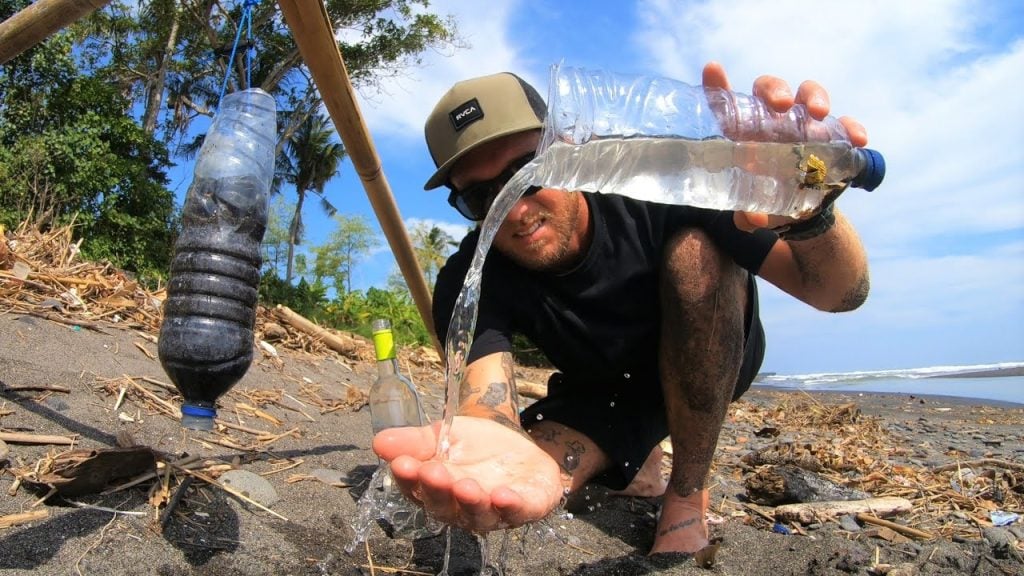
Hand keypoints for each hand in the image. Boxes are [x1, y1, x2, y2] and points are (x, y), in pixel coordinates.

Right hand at [372, 416, 563, 532]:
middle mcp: (461, 508)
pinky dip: (510, 506)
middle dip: (439, 490)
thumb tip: (379, 442)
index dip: (409, 479)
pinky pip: (517, 512)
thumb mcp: (443, 435)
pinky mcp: (525, 507)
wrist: (516, 443)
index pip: (416, 490)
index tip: (402, 464)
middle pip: (445, 506)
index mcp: (435, 491)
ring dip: (472, 502)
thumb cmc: (474, 445)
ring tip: (466, 486)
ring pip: (478, 515)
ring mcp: (493, 511)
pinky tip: (503, 494)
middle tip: (433, 472)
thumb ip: (414, 441)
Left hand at [701, 61, 866, 231]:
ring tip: (820, 112)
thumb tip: (752, 221)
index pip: (728, 104)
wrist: (800, 211)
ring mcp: (804, 124)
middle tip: (780, 105)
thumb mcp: (752, 208)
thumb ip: (746, 215)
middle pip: (770, 89)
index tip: (713, 70)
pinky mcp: (831, 136)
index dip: (718, 85)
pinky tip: (857, 139)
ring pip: (807, 95)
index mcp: (744, 132)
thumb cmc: (764, 198)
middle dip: (775, 90)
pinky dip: (851, 126)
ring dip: (814, 97)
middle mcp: (773, 121)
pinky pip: (843, 123)